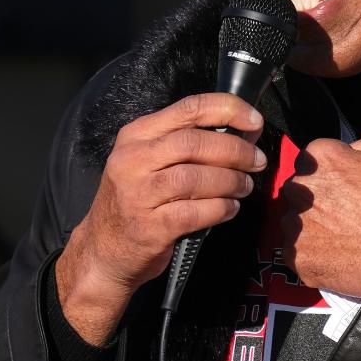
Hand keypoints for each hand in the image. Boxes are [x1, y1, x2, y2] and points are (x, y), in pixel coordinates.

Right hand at [56, 93, 266, 343]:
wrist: (104, 251)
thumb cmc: (135, 202)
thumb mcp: (147, 162)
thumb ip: (186, 145)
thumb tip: (242, 133)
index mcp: (136, 135)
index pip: (188, 109)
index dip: (228, 110)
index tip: (254, 120)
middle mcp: (133, 159)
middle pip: (194, 143)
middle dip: (235, 150)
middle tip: (256, 161)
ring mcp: (138, 194)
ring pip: (196, 177)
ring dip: (231, 181)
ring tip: (244, 186)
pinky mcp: (150, 226)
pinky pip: (196, 212)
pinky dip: (221, 209)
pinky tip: (230, 208)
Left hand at [280, 137, 360, 297]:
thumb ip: (358, 149)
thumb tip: (348, 151)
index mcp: (319, 157)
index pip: (310, 160)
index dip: (328, 175)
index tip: (342, 188)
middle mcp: (299, 187)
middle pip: (298, 190)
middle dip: (314, 200)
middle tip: (342, 215)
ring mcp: (294, 223)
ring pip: (294, 221)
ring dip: (311, 227)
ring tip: (341, 238)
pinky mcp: (294, 255)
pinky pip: (296, 252)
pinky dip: (312, 255)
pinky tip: (335, 256)